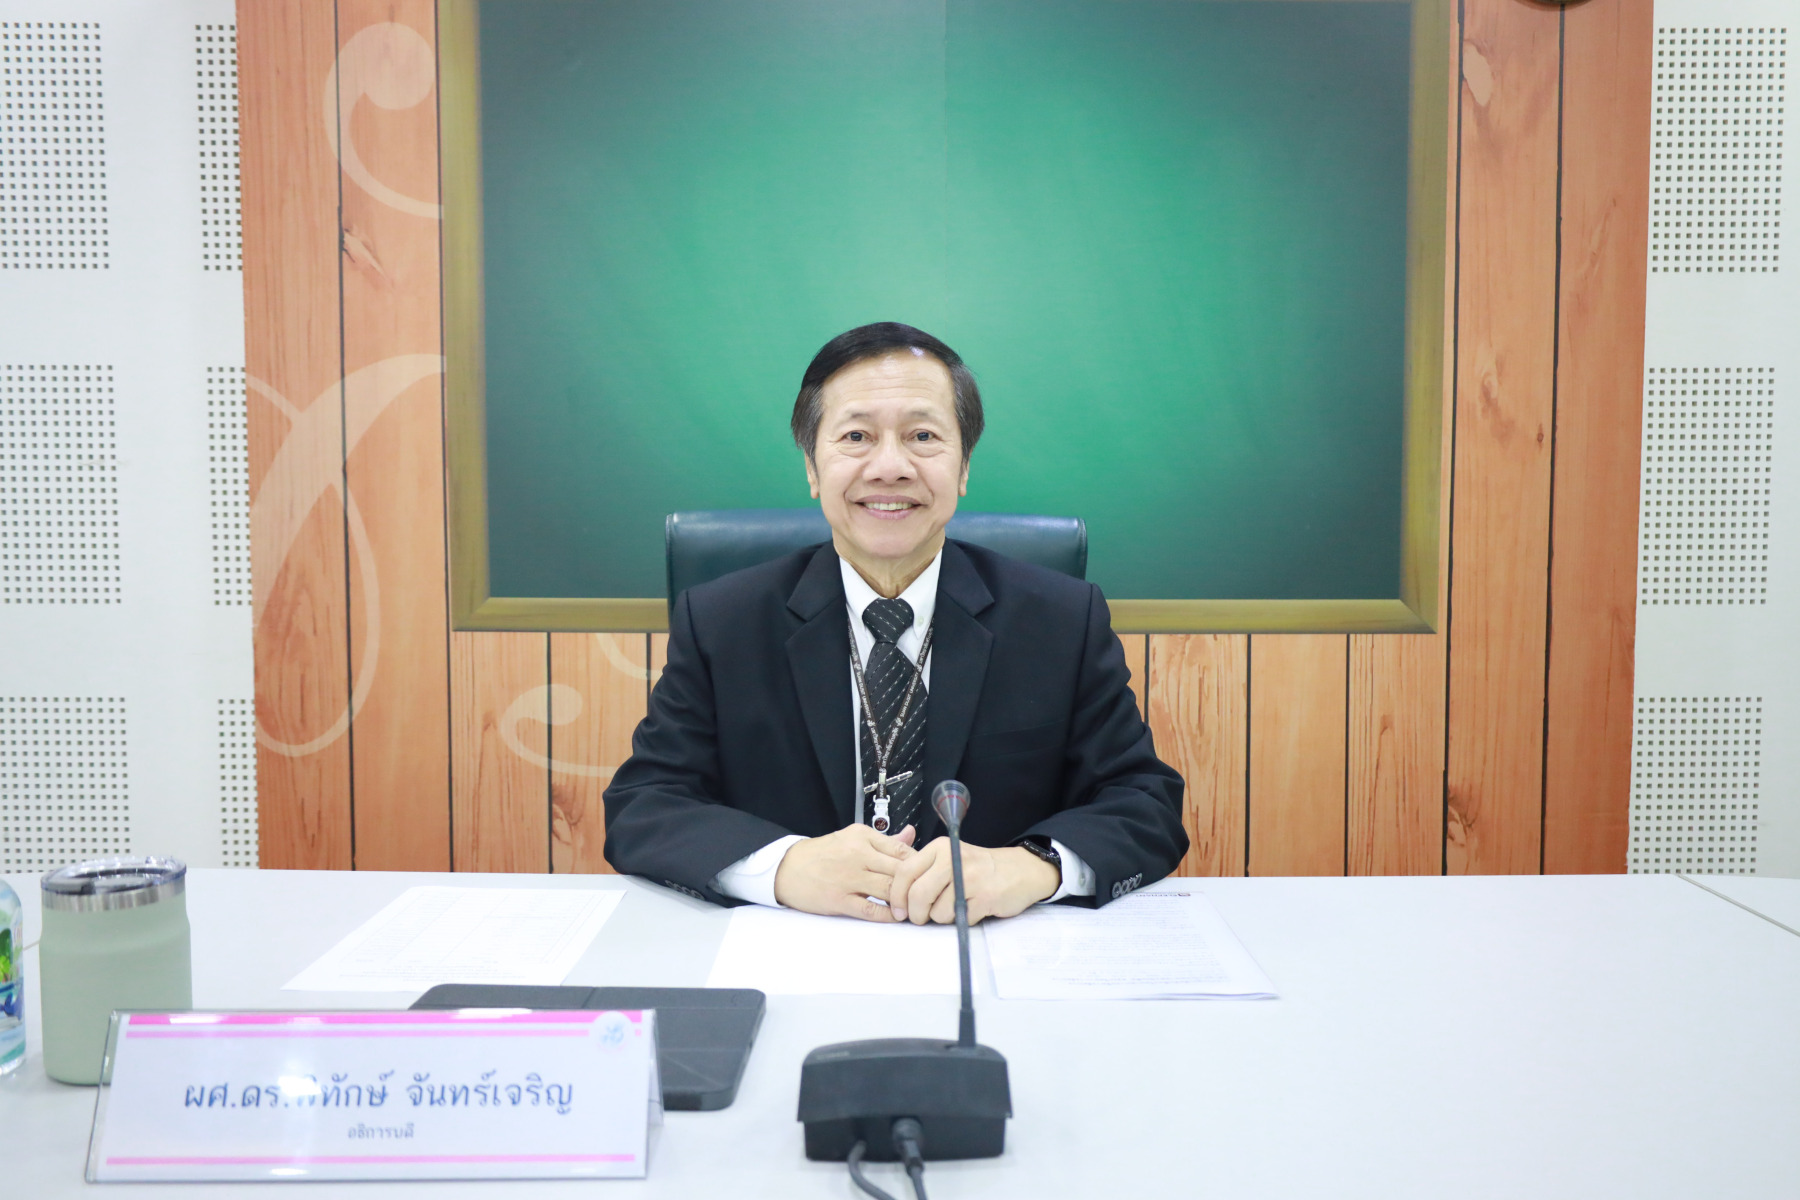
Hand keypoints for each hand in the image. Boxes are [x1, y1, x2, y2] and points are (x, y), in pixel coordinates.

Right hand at [773, 823, 917, 920]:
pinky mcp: (839, 899)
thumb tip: (912, 835)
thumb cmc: (823, 853)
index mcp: (862, 837)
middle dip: (917, 884)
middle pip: (900, 870)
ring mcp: (848, 878)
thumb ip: (884, 841)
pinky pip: (871, 909)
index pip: (902, 850)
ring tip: (915, 907)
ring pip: (889, 889)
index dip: (919, 865)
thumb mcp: (853, 838)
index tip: (926, 874)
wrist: (788, 868)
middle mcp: (857, 854)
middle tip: (928, 894)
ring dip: (906, 901)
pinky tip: (896, 916)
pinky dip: (888, 914)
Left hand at [887, 840, 1058, 924]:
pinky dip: (963, 920)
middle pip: (918, 895)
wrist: (1020, 870)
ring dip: (943, 918)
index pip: (905, 872)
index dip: (897, 896)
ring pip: (938, 912)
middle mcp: (953, 859)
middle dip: (916, 914)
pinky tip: (973, 908)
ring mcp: (970, 878)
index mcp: (940, 848)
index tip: (898, 911)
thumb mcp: (949, 857)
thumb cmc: (979, 868)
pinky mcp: (985, 896)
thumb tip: (895, 896)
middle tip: (921, 918)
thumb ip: (923, 871)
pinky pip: (960, 919)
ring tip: (956, 907)